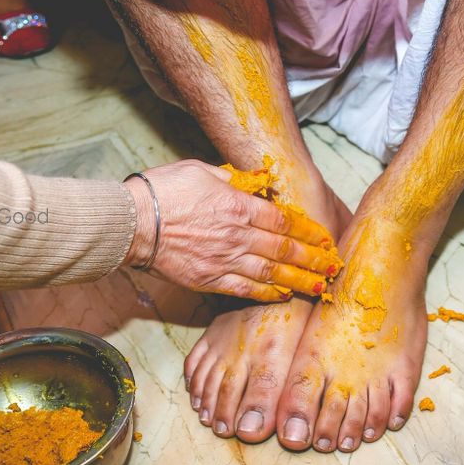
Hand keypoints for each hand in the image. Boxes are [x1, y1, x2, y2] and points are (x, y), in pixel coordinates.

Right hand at [123, 160, 338, 301]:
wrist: (130, 222)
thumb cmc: (162, 191)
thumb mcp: (200, 170)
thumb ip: (231, 178)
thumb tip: (253, 181)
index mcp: (237, 206)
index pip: (284, 221)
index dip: (308, 231)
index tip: (324, 237)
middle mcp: (237, 235)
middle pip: (285, 249)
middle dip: (313, 258)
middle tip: (333, 265)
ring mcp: (224, 260)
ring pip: (272, 273)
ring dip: (299, 280)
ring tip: (319, 285)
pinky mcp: (209, 280)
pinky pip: (246, 289)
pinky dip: (268, 293)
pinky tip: (284, 294)